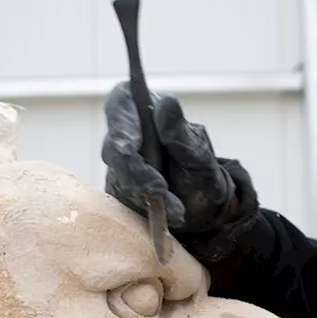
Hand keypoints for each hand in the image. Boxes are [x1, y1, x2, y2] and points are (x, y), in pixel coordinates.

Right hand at [101, 82, 253, 237]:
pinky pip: (123, 200)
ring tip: (177, 209)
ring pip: (118, 178)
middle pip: (114, 148)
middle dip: (136, 172)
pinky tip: (168, 215)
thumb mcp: (197, 151)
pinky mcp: (118, 191)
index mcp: (141, 111)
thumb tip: (167, 102)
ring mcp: (117, 165)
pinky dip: (145, 210)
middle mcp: (124, 136)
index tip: (131, 145)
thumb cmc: (199, 171)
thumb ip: (179, 131)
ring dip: (145, 195)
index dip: (121, 124)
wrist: (202, 207)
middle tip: (160, 190)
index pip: (119, 104)